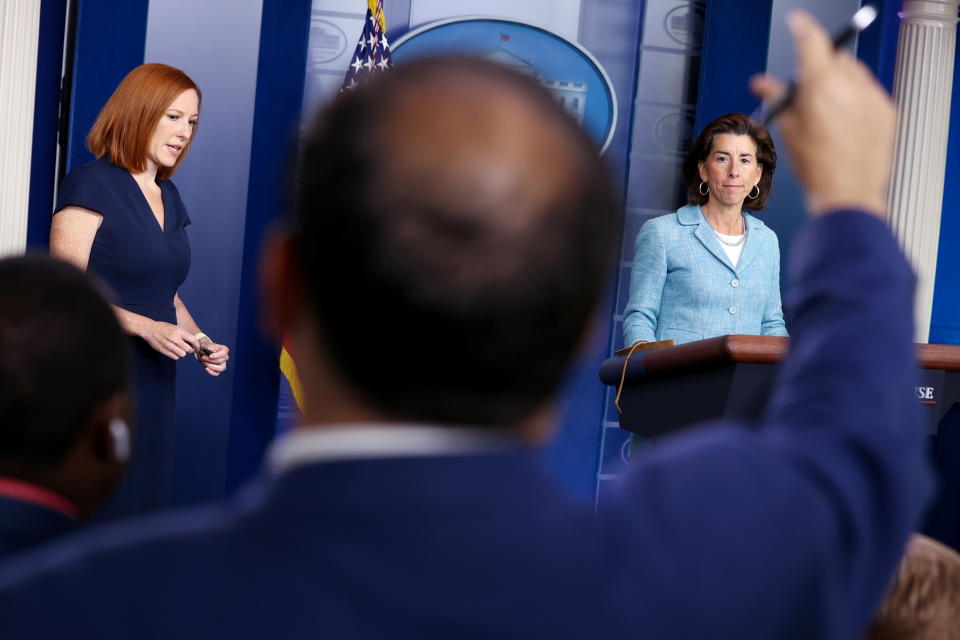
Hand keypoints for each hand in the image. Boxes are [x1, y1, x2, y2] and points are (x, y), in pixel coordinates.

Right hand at [141, 321, 197, 359]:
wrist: (150, 329)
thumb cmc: (164, 328)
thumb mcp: (176, 327)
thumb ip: (184, 334)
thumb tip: (194, 343)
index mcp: (179, 331)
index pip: (193, 340)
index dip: (197, 345)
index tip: (197, 347)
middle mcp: (174, 338)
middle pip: (188, 349)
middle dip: (190, 350)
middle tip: (187, 349)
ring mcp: (169, 345)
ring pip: (182, 354)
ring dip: (182, 353)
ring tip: (179, 349)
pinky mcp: (164, 350)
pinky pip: (175, 357)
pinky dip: (176, 356)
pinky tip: (174, 351)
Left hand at [198, 339, 228, 376]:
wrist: (204, 352)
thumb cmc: (206, 348)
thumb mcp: (207, 345)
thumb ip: (207, 349)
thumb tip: (207, 353)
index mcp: (224, 350)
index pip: (223, 353)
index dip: (217, 355)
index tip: (210, 356)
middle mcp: (225, 357)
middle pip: (220, 361)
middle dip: (210, 360)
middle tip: (202, 357)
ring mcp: (223, 364)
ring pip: (221, 368)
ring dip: (211, 366)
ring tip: (204, 363)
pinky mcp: (218, 370)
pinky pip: (217, 373)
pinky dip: (211, 372)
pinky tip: (206, 368)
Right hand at [750, 10, 894, 217]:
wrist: (848, 192)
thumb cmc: (816, 165)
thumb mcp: (789, 129)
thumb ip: (778, 97)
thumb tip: (762, 83)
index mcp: (820, 87)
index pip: (810, 41)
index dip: (802, 27)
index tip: (797, 22)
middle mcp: (849, 85)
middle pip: (833, 56)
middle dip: (820, 64)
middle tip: (808, 86)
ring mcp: (871, 96)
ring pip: (853, 72)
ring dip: (839, 79)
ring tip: (827, 110)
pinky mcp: (886, 109)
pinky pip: (868, 91)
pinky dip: (856, 97)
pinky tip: (844, 121)